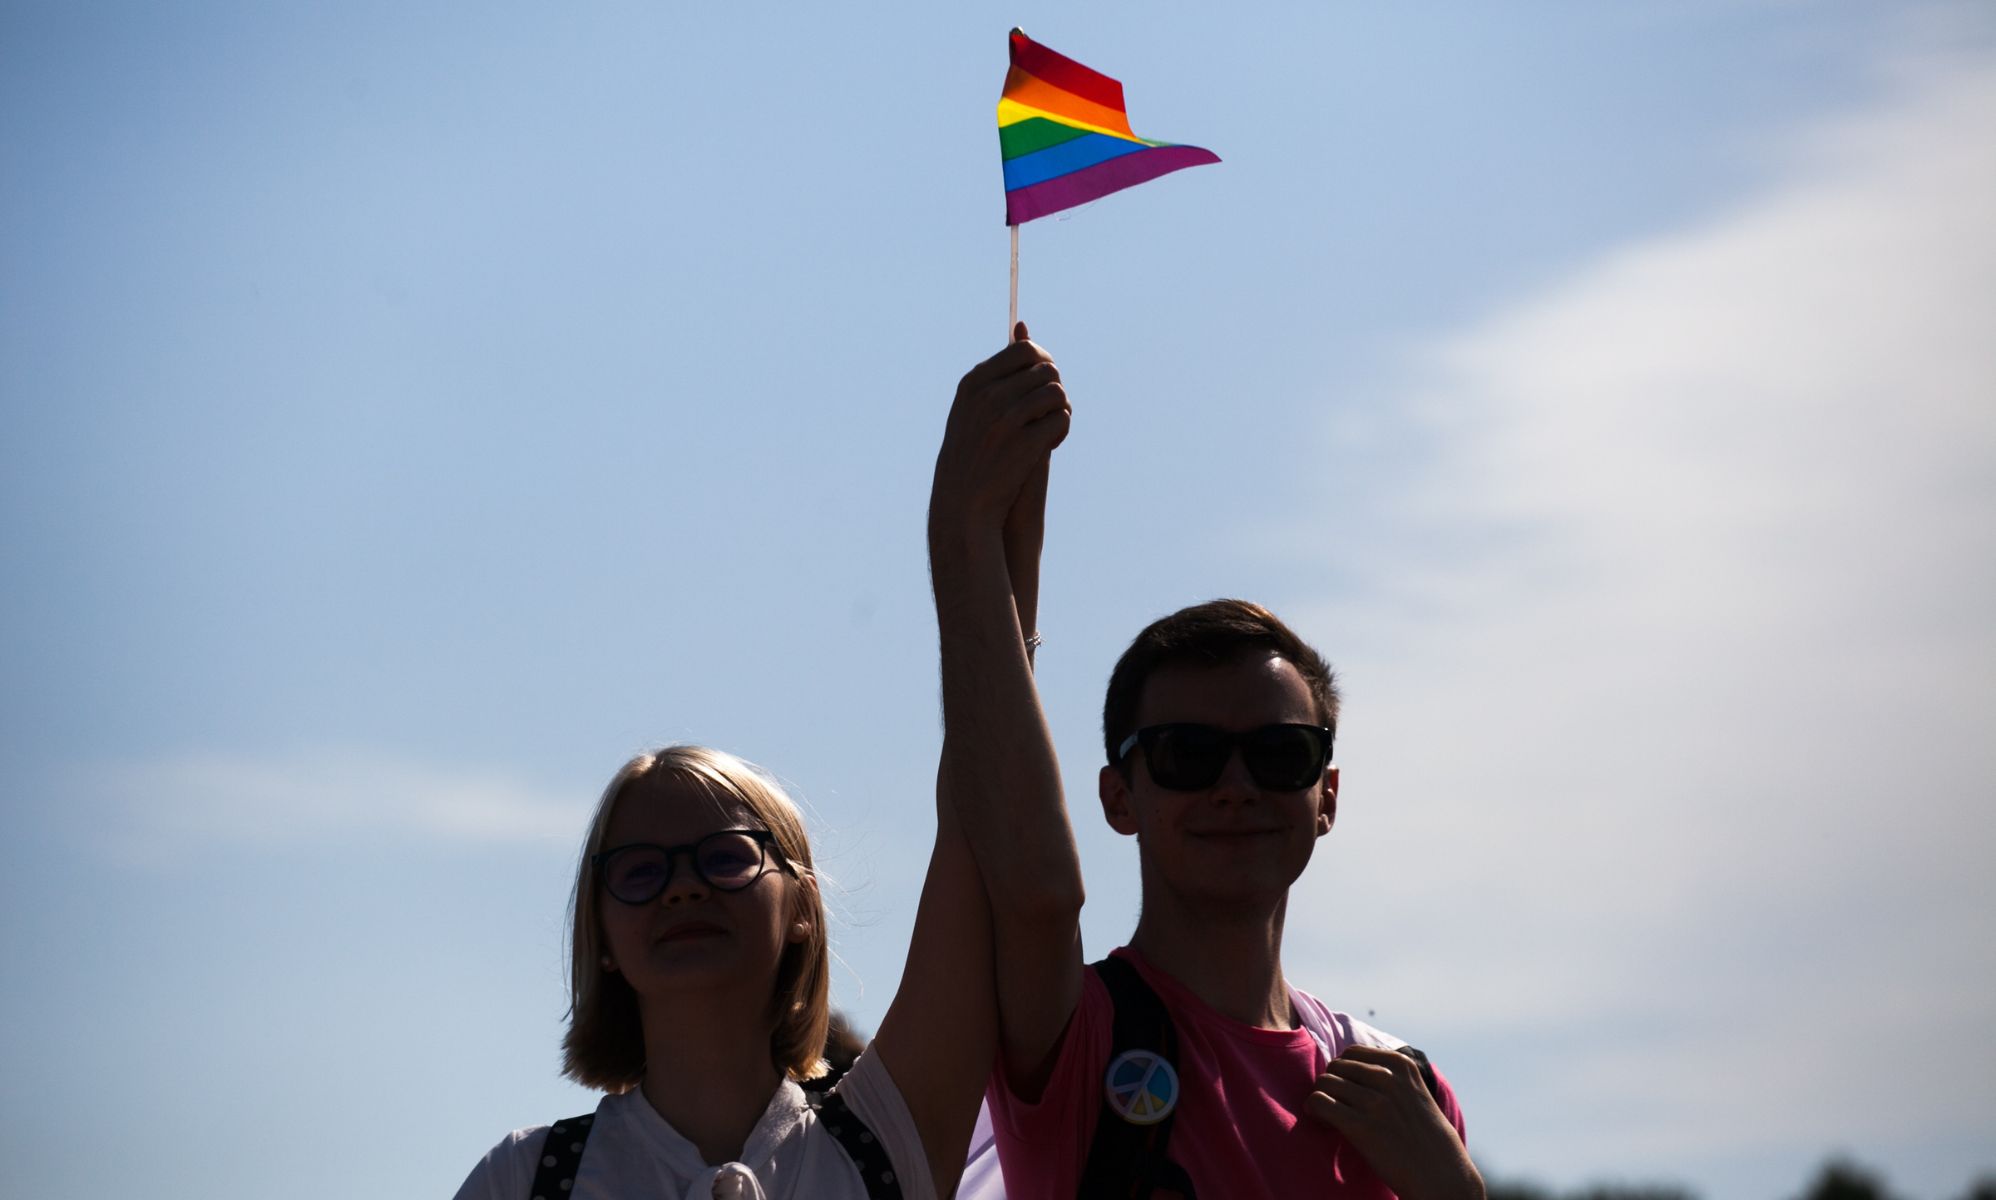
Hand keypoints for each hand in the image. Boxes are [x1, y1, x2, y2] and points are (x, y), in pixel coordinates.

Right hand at [929, 322, 1069, 586]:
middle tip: (1049, 410)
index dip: (1043, 364)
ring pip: (1058, 394)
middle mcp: (989, 397)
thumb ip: (1001, 369)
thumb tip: (1022, 327)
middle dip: (1054, 388)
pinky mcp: (1025, 445)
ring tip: (1050, 428)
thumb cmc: (972, 453)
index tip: (1042, 382)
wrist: (963, 504)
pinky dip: (1062, 431)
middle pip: (1047, 371)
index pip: (1024, 351)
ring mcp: (1006, 420)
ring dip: (1061, 410)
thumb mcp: (974, 407)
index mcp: (974, 384)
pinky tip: (1050, 445)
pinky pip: (1062, 420)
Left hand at [1304, 1046, 1482, 1199]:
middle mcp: (1388, 1079)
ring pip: (1324, 1083)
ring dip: (1321, 1099)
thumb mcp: (1415, 1093)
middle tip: (1336, 1107)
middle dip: (1331, 1085)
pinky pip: (1319, 1103)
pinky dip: (1314, 1111)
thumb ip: (1388, 1077)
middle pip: (1335, 1067)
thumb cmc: (1426, 1138)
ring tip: (1331, 1119)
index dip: (1344, 1072)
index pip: (1352, 1053)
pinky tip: (1326, 1125)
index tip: (1348, 1092)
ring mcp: (1375, 1102)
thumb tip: (1347, 1067)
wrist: (1441, 1175)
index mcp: (1402, 1065)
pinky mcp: (1361, 1127)